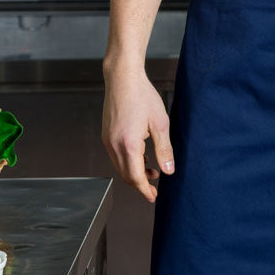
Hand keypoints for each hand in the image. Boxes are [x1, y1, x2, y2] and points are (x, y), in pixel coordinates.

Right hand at [101, 64, 174, 202]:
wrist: (123, 78)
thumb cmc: (142, 96)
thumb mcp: (160, 123)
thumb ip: (164, 150)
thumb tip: (169, 171)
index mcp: (128, 144)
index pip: (135, 177)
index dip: (145, 190)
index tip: (153, 197)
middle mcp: (113, 145)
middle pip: (125, 175)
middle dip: (140, 184)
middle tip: (154, 189)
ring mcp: (107, 140)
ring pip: (119, 166)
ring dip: (134, 173)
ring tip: (151, 172)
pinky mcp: (106, 134)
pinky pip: (116, 155)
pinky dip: (127, 162)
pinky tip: (141, 155)